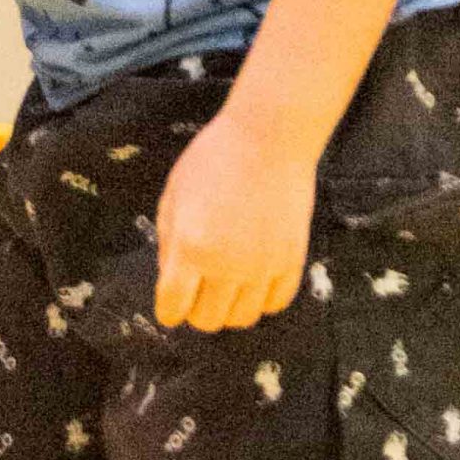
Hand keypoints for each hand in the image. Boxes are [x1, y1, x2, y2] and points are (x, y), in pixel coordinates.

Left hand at [154, 109, 316, 330]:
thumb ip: (168, 241)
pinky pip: (276, 304)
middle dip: (196, 310)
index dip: (168, 310)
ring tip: (225, 285)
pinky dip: (261, 300)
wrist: (268, 139)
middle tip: (197, 290)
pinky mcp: (292, 262)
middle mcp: (226, 266)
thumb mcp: (173, 194)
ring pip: (242, 319)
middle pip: (207, 320)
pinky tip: (253, 280)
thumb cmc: (214, 158)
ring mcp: (263, 267)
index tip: (171, 304)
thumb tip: (170, 278)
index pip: (173, 306)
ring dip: (228, 308)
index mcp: (190, 247)